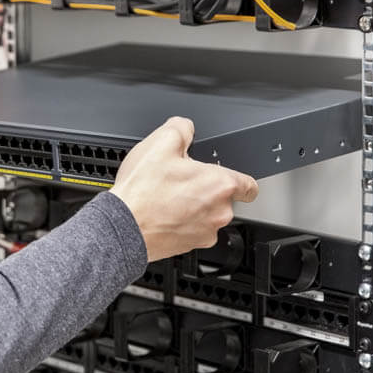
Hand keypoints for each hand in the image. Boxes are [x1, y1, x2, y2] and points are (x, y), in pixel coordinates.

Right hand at [109, 116, 257, 261]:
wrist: (123, 227)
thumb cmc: (142, 191)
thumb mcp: (159, 142)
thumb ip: (181, 128)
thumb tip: (185, 127)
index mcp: (220, 184)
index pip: (249, 185)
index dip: (238, 178)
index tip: (226, 177)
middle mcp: (220, 212)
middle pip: (223, 198)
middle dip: (205, 188)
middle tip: (179, 180)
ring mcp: (206, 232)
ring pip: (208, 215)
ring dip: (194, 206)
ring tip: (166, 197)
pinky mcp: (191, 246)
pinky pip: (193, 230)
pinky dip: (181, 222)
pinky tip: (161, 212)